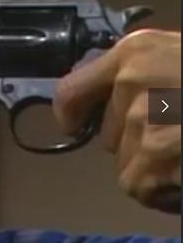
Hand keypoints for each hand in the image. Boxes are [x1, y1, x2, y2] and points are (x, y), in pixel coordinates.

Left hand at [52, 29, 180, 213]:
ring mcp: (141, 119)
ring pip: (123, 161)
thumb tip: (105, 97)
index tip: (74, 125)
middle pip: (106, 132)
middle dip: (135, 140)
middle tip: (178, 135)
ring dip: (153, 166)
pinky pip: (137, 185)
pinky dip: (162, 190)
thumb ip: (144, 74)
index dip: (70, 113)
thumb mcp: (180, 60)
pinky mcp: (152, 156)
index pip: (70, 90)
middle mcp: (130, 80)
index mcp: (135, 52)